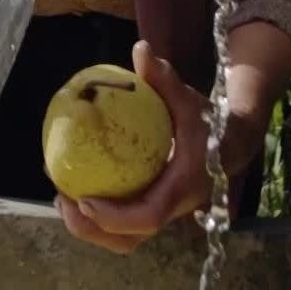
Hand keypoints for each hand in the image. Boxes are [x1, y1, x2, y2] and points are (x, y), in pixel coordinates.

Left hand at [54, 41, 247, 253]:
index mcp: (184, 187)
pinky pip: (121, 224)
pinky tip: (71, 189)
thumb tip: (142, 49)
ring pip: (124, 239)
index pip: (149, 215)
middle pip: (130, 239)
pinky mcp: (151, 212)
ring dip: (89, 227)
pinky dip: (95, 215)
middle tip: (63, 202)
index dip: (115, 217)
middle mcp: (174, 210)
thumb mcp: (188, 98)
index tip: (84, 199)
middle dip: (92, 230)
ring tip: (61, 199)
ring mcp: (161, 215)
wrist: (229, 144)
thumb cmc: (206, 120)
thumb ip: (164, 78)